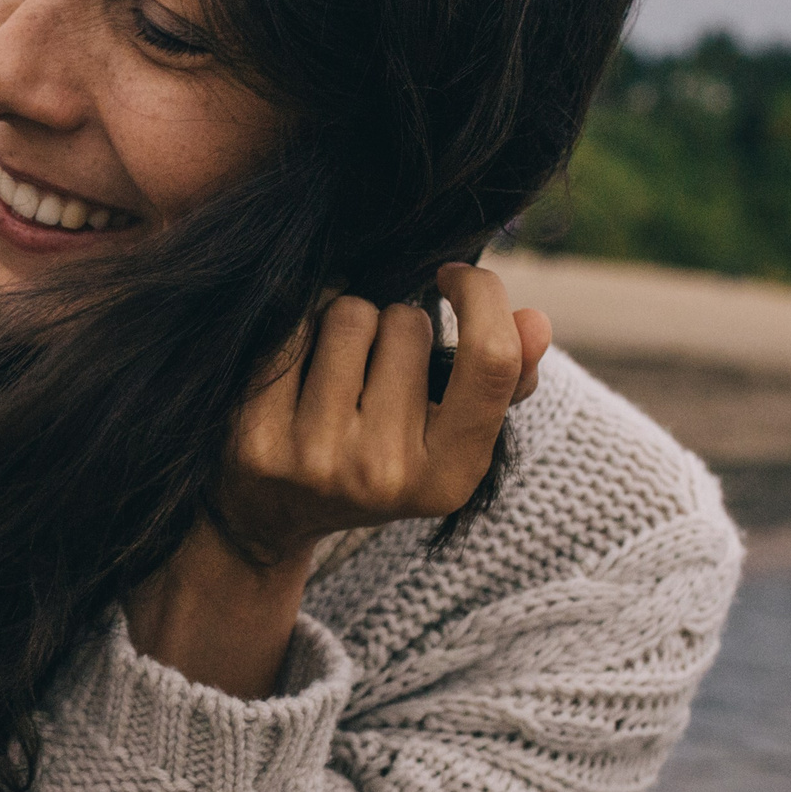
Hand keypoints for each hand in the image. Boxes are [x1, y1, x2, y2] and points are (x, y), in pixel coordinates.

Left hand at [218, 263, 551, 563]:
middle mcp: (384, 473)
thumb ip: (501, 380)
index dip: (481, 298)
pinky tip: (291, 371)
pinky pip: (288, 330)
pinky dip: (294, 332)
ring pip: (347, 315)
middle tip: (371, 364)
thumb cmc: (373, 456)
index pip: (489, 362)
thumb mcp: (444, 438)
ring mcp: (315, 459)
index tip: (458, 275)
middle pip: (405, 322)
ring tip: (332, 365)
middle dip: (392, 322)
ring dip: (342, 320)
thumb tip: (535, 319)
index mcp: (449, 477)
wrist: (266, 516)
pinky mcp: (254, 439)